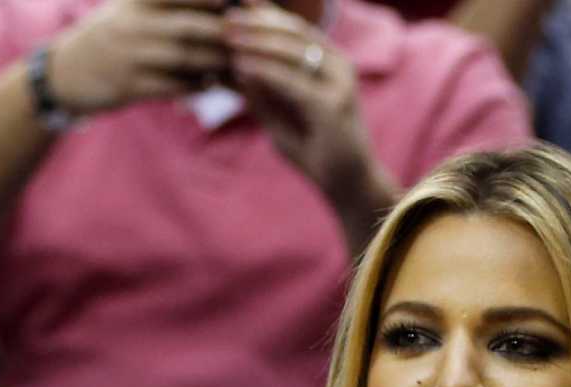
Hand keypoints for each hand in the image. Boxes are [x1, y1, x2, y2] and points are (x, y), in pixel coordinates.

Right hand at [48, 0, 229, 114]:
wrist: (64, 73)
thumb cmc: (111, 35)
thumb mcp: (130, 6)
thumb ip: (167, 1)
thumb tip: (221, 3)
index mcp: (138, 1)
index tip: (241, 2)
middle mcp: (133, 25)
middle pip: (189, 26)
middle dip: (222, 33)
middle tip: (249, 38)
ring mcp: (129, 57)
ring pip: (183, 58)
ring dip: (213, 62)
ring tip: (232, 62)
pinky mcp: (126, 87)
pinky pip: (170, 86)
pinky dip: (194, 85)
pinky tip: (209, 83)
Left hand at [224, 3, 394, 224]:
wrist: (346, 184)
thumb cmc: (313, 150)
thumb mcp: (278, 115)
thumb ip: (260, 92)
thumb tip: (231, 66)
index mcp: (329, 62)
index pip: (295, 29)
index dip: (266, 14)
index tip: (236, 5)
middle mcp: (338, 65)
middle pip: (294, 33)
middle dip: (258, 23)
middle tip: (225, 18)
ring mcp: (339, 83)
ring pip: (295, 52)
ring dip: (258, 42)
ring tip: (228, 37)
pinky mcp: (333, 106)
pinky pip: (294, 83)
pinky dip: (266, 73)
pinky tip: (242, 67)